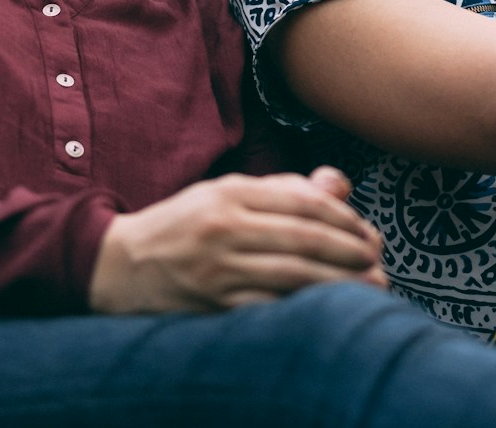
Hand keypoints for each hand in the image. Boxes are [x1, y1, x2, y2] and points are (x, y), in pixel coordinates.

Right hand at [88, 166, 386, 313]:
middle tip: (377, 258)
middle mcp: (225, 227)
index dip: (343, 217)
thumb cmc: (185, 224)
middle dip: (349, 250)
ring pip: (291, 274)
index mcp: (232, 193)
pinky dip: (301, 309)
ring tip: (371, 285)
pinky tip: (327, 312)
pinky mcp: (211, 304)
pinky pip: (266, 307)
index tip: (365, 229)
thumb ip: (284, 188)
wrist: (118, 266)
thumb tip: (341, 185)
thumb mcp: (227, 192)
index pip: (303, 201)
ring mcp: (217, 269)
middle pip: (304, 238)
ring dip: (338, 282)